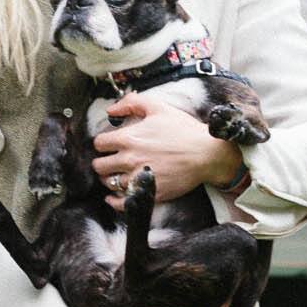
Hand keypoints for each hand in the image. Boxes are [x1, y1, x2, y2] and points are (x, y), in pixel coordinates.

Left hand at [91, 96, 245, 203]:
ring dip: (110, 179)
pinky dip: (115, 201)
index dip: (103, 143)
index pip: (99, 144)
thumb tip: (111, 109)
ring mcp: (139, 178)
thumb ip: (132, 103)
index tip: (109, 145)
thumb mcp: (158, 107)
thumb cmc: (184, 130)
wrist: (207, 154)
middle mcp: (130, 159)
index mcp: (128, 138)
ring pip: (110, 183)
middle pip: (100, 166)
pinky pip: (123, 202)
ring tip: (116, 175)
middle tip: (110, 161)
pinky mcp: (151, 193)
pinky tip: (114, 197)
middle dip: (103, 162)